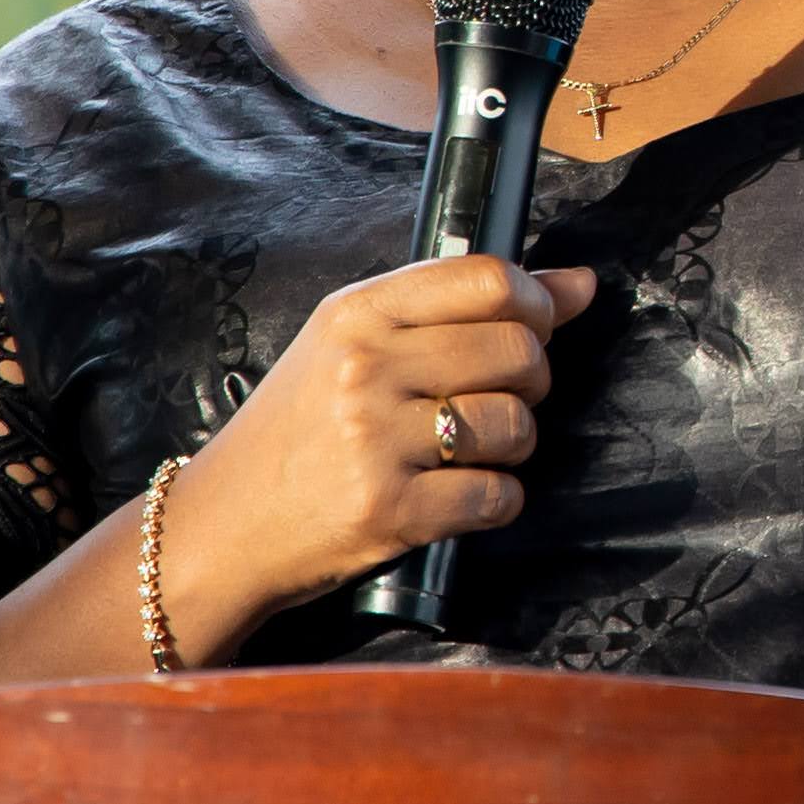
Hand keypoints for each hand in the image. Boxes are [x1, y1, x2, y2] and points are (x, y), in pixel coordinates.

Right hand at [0, 256, 597, 683]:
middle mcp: (366, 367)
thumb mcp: (355, 346)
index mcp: (358, 312)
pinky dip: (495, 500)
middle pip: (518, 351)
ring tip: (471, 450)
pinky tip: (458, 496)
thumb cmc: (297, 430)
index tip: (533, 328)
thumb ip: (461, 308)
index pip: (488, 278)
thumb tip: (581, 286)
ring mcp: (375, 440)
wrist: (223, 525)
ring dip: (513, 445)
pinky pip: (497, 495)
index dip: (534, 304)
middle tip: (496, 399)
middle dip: (530, 381)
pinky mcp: (388, 511)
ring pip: (516, 425)